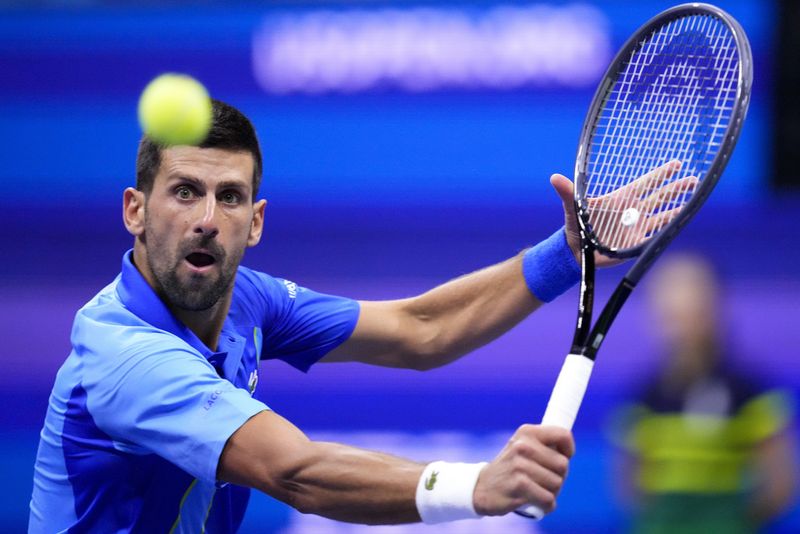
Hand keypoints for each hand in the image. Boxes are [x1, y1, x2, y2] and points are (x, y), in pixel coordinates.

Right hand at [472, 425, 573, 515]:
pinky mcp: (519, 485)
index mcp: (527, 432)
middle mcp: (523, 445)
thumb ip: (544, 445)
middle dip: (558, 477)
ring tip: (537, 490)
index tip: (561, 458)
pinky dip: (546, 505)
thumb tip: (568, 452)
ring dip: (551, 493)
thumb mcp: (522, 447)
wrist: (482, 487)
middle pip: (563, 465)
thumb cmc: (510, 468)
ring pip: (557, 484)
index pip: (563, 435)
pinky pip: (548, 499)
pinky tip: (536, 503)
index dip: (569, 450)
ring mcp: (520, 465)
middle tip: (543, 480)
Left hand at [551, 161, 696, 267]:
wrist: (576, 251)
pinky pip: (655, 236)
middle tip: (694, 179)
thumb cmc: (575, 226)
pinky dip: (667, 231)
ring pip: (663, 215)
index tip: (677, 164)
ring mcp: (637, 227)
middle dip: (677, 188)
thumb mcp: (573, 208)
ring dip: (677, 208)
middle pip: (660, 197)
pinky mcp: (636, 244)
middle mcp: (633, 211)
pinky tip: (679, 224)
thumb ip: (567, 193)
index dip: (661, 174)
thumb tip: (554, 178)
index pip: (646, 183)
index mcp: (621, 198)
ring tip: (694, 199)